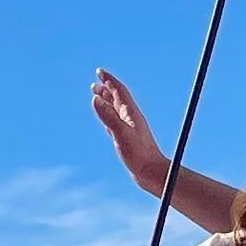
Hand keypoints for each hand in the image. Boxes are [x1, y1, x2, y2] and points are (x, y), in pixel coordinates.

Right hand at [90, 70, 172, 196]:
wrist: (151, 173)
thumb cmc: (139, 155)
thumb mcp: (121, 134)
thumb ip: (108, 116)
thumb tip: (95, 99)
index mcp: (131, 114)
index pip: (119, 91)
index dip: (109, 80)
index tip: (99, 71)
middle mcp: (131, 118)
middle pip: (117, 99)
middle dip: (106, 89)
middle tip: (95, 82)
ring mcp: (129, 128)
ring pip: (116, 110)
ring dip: (107, 101)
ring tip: (97, 96)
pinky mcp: (127, 139)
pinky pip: (115, 122)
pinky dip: (108, 116)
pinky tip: (106, 118)